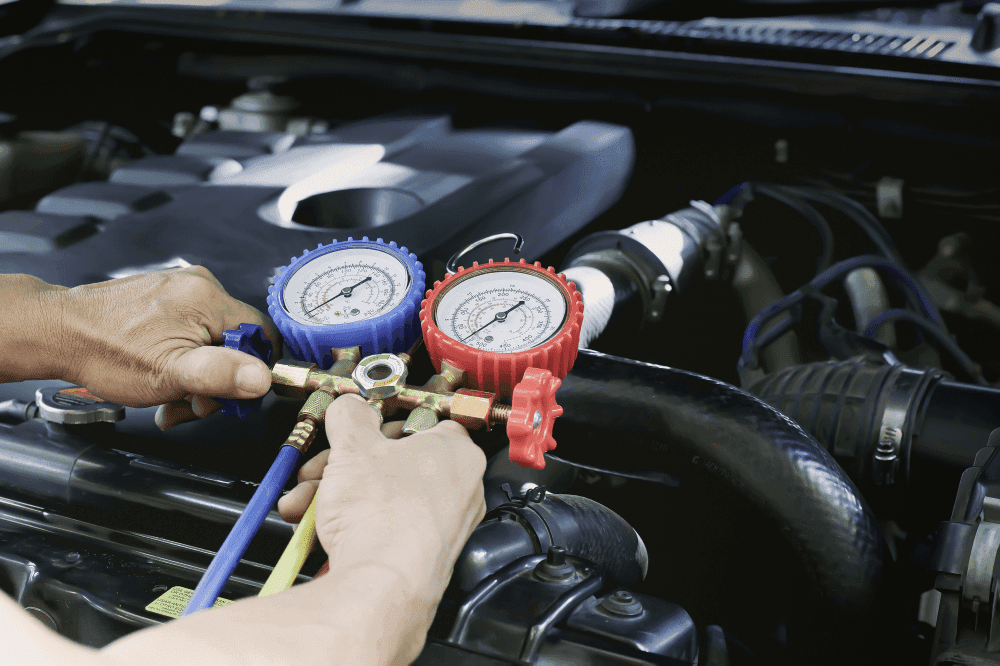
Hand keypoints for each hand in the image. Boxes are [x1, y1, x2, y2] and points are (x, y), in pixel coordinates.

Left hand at [50, 266, 278, 427]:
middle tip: (191, 403)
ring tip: (169, 395)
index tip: (232, 393)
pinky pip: (191, 331)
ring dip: (198, 374)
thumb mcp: (170, 374)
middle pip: (236, 340)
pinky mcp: (163, 297)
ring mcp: (179, 289)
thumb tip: (262, 378)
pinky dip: (182, 358)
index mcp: (209, 298)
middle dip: (218, 379)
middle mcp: (199, 285)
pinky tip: (162, 375)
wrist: (56, 333)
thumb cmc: (105, 351)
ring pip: (212, 339)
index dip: (254, 370)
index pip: (263, 334)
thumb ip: (220, 374)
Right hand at [278, 394, 485, 639]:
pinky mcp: (419, 557)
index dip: (385, 419)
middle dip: (345, 465)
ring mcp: (441, 527)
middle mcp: (459, 490)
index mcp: (456, 453)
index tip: (359, 424)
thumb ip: (350, 416)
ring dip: (337, 496)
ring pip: (382, 497)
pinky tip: (318, 529)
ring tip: (306, 503)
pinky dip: (350, 525)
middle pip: (394, 462)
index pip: (425, 421)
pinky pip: (381, 529)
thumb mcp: (354, 447)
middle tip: (321, 468)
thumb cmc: (384, 518)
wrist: (378, 588)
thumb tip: (349, 407)